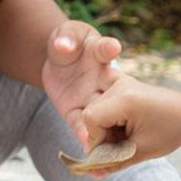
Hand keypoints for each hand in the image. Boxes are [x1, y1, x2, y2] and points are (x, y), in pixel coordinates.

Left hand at [40, 20, 121, 147]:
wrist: (58, 63)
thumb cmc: (66, 41)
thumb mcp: (66, 34)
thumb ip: (66, 37)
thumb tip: (64, 45)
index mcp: (98, 53)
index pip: (105, 49)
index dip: (109, 48)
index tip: (113, 47)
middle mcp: (101, 78)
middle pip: (111, 89)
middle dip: (118, 98)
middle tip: (122, 104)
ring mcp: (91, 97)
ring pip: (99, 113)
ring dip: (104, 125)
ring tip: (106, 137)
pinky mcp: (75, 111)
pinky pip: (80, 124)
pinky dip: (83, 135)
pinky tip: (87, 147)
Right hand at [80, 74, 180, 165]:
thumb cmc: (171, 130)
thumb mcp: (142, 150)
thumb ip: (114, 161)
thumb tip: (92, 173)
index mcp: (125, 100)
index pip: (90, 119)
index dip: (96, 139)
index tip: (113, 150)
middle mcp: (119, 87)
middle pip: (90, 113)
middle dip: (101, 135)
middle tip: (122, 145)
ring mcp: (120, 83)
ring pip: (95, 109)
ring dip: (106, 128)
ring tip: (127, 136)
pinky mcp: (123, 84)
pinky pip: (104, 102)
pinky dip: (109, 117)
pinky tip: (123, 124)